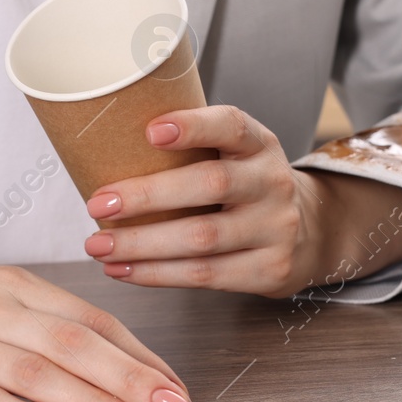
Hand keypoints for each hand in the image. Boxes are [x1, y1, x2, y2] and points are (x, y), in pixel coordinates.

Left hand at [82, 105, 401, 295]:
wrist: (304, 233)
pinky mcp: (268, 270)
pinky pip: (204, 275)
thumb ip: (189, 149)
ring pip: (202, 238)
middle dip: (147, 195)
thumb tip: (99, 145)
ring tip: (97, 246)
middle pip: (210, 185)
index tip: (150, 130)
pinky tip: (122, 270)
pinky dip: (156, 274)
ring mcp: (275, 228)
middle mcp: (271, 183)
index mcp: (258, 144)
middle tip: (98, 204)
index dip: (193, 126)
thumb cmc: (242, 187)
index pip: (231, 125)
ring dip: (141, 245)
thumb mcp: (231, 155)